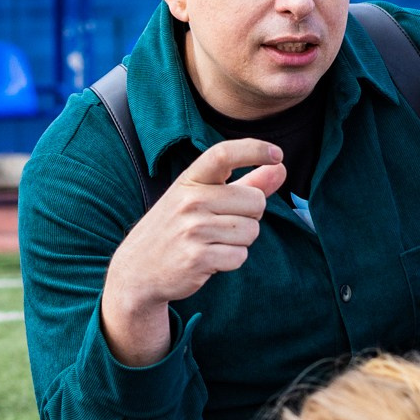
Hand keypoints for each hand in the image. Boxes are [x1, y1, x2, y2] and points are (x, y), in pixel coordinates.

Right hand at [100, 137, 286, 364]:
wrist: (138, 269)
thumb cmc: (176, 228)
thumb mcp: (202, 197)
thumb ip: (245, 182)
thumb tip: (281, 167)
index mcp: (190, 180)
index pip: (223, 154)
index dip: (253, 150)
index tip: (276, 154)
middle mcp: (191, 200)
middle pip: (255, 201)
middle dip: (250, 216)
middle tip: (223, 224)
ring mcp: (193, 229)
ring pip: (251, 231)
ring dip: (240, 241)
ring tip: (212, 242)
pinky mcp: (198, 258)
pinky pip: (240, 256)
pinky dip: (231, 260)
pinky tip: (210, 258)